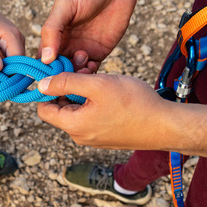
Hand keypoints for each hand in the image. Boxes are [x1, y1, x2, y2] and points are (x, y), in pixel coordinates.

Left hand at [0, 0, 24, 71]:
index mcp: (12, 37)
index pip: (19, 65)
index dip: (8, 78)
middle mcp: (17, 41)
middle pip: (17, 68)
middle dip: (4, 78)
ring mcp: (14, 45)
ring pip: (12, 68)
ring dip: (0, 75)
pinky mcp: (7, 48)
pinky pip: (6, 64)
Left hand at [37, 72, 172, 149]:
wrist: (165, 125)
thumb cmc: (134, 104)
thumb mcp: (96, 85)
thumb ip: (66, 83)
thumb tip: (41, 84)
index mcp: (73, 126)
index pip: (43, 109)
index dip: (47, 89)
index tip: (60, 73)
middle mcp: (79, 136)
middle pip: (61, 108)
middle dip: (68, 86)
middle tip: (84, 68)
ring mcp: (93, 138)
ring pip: (77, 109)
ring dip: (83, 91)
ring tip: (98, 76)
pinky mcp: (105, 136)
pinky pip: (90, 116)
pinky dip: (94, 101)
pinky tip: (109, 89)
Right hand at [39, 0, 144, 69]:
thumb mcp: (65, 6)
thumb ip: (52, 30)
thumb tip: (45, 58)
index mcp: (53, 37)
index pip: (42, 60)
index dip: (43, 70)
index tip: (47, 74)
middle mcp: (65, 47)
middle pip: (57, 71)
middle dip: (60, 76)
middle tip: (66, 71)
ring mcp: (81, 52)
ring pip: (74, 74)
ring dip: (76, 75)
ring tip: (83, 60)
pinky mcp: (97, 55)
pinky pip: (90, 72)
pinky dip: (89, 74)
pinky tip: (91, 64)